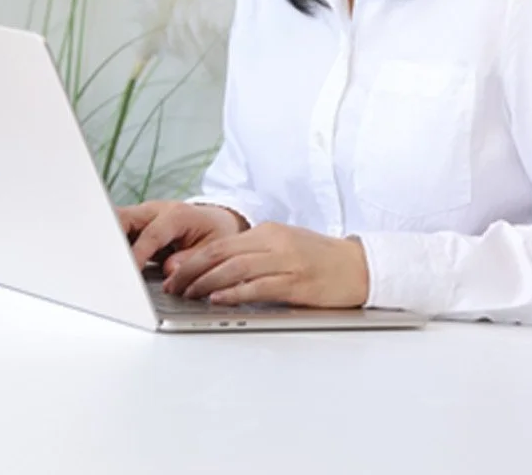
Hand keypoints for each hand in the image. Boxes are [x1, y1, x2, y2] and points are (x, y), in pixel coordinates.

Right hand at [117, 200, 246, 271]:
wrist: (217, 219)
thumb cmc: (215, 233)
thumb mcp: (214, 248)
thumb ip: (192, 260)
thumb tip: (170, 272)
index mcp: (177, 215)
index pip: (150, 235)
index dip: (137, 256)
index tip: (128, 276)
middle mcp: (156, 211)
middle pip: (123, 218)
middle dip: (111, 238)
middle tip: (104, 263)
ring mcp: (144, 216)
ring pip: (116, 222)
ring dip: (110, 242)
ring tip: (103, 265)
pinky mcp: (138, 225)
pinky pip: (120, 232)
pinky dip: (114, 247)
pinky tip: (110, 263)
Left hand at [163, 222, 369, 308]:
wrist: (359, 266)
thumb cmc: (321, 259)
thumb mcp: (285, 245)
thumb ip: (255, 252)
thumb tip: (219, 268)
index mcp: (269, 231)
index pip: (220, 243)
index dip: (192, 259)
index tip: (174, 273)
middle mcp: (274, 242)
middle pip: (222, 253)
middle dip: (191, 270)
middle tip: (172, 286)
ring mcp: (286, 261)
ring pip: (235, 269)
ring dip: (206, 283)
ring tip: (187, 294)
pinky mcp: (296, 283)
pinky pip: (258, 287)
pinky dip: (235, 293)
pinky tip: (218, 300)